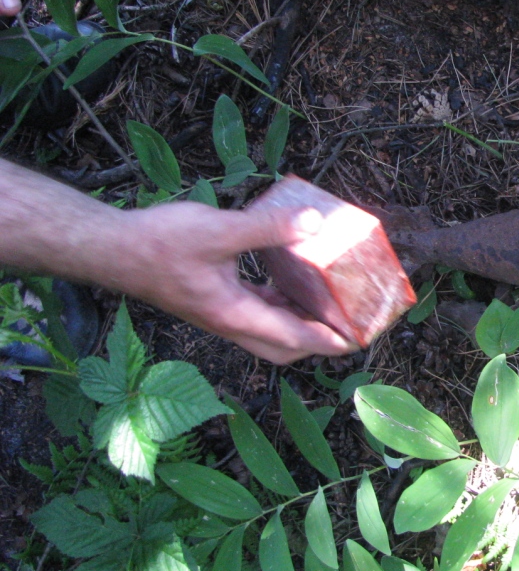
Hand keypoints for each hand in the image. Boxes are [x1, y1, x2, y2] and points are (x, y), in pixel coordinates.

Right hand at [117, 200, 358, 363]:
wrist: (110, 248)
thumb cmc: (158, 242)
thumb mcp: (219, 229)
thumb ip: (268, 228)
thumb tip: (313, 224)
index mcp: (234, 314)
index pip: (292, 338)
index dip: (327, 340)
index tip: (356, 341)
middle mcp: (228, 322)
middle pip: (281, 346)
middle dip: (316, 341)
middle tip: (345, 325)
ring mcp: (217, 314)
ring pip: (267, 330)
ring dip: (297, 322)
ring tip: (326, 302)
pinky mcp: (209, 300)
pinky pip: (253, 310)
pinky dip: (276, 302)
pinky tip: (286, 279)